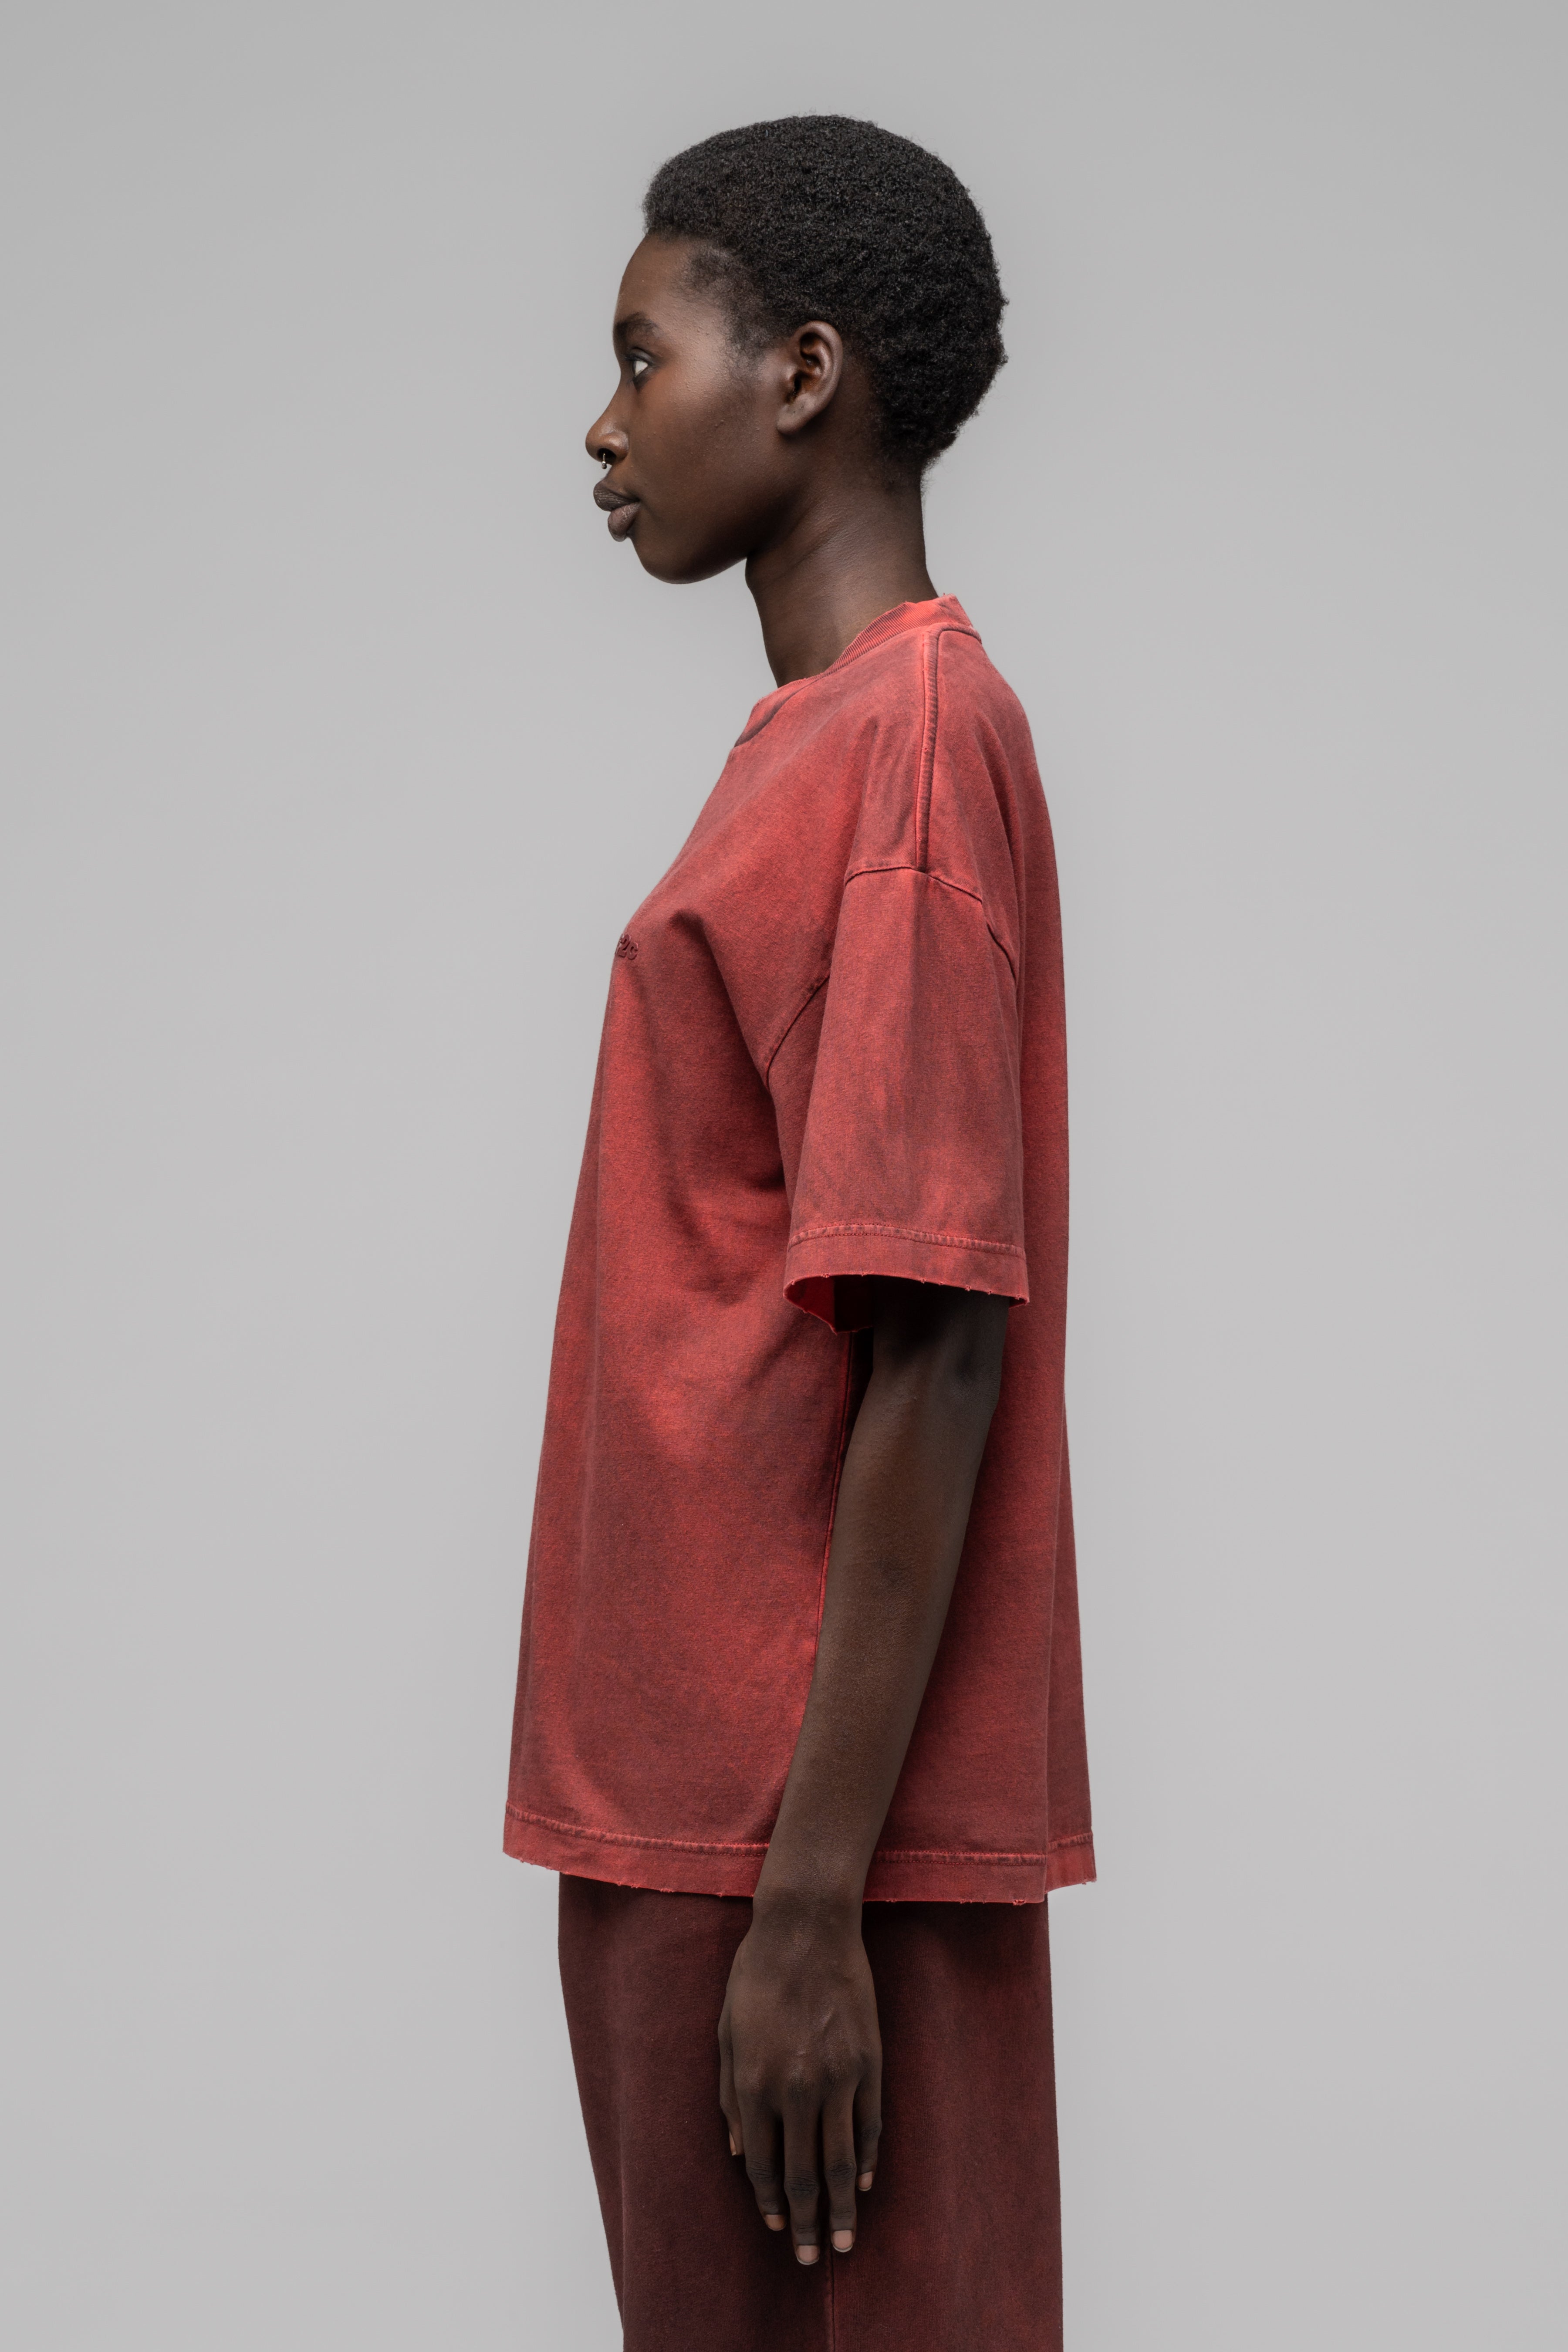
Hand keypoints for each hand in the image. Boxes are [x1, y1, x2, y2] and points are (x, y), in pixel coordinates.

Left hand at [717, 1896, 881, 2262]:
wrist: (806, 1928)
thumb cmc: (756, 1975)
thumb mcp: (727, 2032)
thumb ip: (729, 2095)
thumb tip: (735, 2151)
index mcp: (755, 2084)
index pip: (762, 2163)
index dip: (769, 2201)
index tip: (777, 2226)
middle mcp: (796, 2088)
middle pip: (803, 2174)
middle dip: (807, 2221)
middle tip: (814, 2258)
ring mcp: (838, 2077)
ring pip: (841, 2160)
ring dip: (843, 2207)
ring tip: (845, 2240)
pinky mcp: (869, 2062)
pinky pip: (870, 2125)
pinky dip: (867, 2159)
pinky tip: (864, 2182)